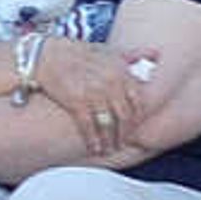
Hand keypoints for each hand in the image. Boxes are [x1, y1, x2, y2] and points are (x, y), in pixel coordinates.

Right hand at [31, 37, 151, 153]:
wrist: (42, 55)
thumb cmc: (75, 52)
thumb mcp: (107, 49)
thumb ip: (132, 55)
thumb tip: (158, 54)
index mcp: (121, 70)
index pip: (138, 102)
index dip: (137, 118)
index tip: (133, 128)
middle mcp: (111, 82)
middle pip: (126, 116)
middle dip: (125, 133)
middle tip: (122, 143)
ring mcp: (94, 93)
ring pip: (109, 124)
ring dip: (111, 140)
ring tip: (110, 149)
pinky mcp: (76, 102)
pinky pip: (89, 127)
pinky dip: (93, 141)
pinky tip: (95, 148)